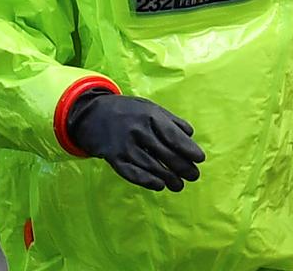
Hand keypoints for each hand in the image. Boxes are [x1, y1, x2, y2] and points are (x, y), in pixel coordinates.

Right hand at [67, 90, 204, 190]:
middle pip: (165, 154)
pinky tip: (159, 185)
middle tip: (193, 176)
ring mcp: (124, 145)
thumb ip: (170, 120)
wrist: (92, 115)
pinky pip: (133, 173)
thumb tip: (190, 135)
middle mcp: (137, 130)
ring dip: (169, 178)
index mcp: (148, 115)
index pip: (173, 136)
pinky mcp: (114, 158)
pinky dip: (148, 181)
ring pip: (152, 166)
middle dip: (183, 167)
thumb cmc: (128, 111)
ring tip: (179, 185)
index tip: (200, 159)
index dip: (188, 149)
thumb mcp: (149, 107)